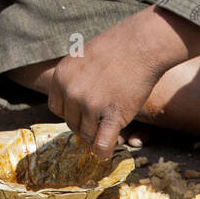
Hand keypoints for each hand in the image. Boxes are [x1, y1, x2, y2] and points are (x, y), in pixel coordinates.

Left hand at [47, 40, 163, 161]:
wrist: (143, 44)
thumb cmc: (117, 47)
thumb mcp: (83, 57)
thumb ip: (74, 79)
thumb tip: (74, 103)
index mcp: (61, 76)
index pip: (57, 108)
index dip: (71, 112)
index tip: (82, 112)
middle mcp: (72, 91)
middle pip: (71, 123)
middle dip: (84, 124)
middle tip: (100, 120)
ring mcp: (91, 104)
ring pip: (86, 135)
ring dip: (96, 136)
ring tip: (107, 130)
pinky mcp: (112, 115)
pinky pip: (102, 144)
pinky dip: (103, 153)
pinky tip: (107, 155)